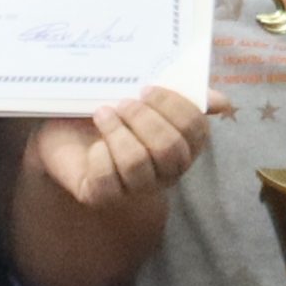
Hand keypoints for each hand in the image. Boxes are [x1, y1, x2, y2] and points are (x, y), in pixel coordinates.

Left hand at [13, 85, 205, 217]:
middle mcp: (165, 172)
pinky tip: (93, 140)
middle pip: (170, 150)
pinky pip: (108, 178)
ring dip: (118, 131)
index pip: (196, 131)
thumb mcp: (145, 98)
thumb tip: (221, 102)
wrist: (64, 130)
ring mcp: (135, 188)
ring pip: (138, 163)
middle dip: (145, 120)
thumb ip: (183, 96)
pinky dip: (98, 153)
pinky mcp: (104, 196)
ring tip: (103, 114)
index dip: (174, 106)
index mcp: (183, 146)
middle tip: (124, 103)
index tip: (147, 89)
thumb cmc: (112, 113)